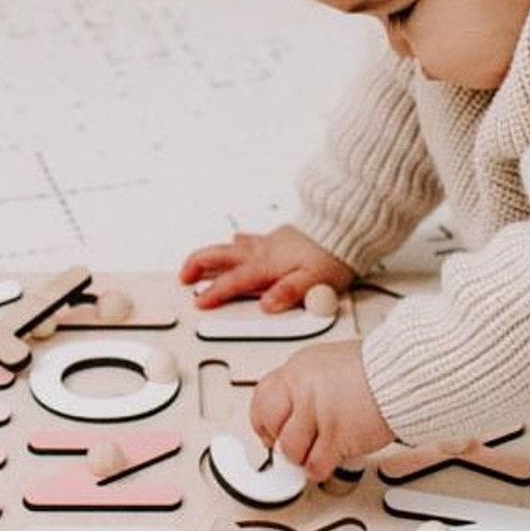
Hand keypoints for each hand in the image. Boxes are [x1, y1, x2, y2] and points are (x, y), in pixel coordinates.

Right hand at [180, 224, 353, 311]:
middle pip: (220, 255)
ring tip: (198, 264)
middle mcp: (263, 252)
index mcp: (269, 265)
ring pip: (230, 247)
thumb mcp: (316, 281)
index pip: (234, 280)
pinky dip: (236, 243)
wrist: (345, 226)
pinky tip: (236, 243)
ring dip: (211, 255)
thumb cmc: (333, 255)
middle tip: (184, 276)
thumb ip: (289, 292)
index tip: (199, 301)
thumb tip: (267, 304)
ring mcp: (268, 243)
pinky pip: (249, 240)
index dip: (214, 292)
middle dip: (197, 264)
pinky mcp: (277, 238)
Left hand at [249, 341, 393, 482]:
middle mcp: (303, 388)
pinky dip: (320, 469)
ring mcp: (319, 412)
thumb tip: (294, 409)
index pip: (262, 397)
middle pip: (270, 423)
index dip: (264, 420)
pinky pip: (316, 464)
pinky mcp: (336, 436)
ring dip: (303, 457)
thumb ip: (308, 385)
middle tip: (293, 446)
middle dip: (280, 440)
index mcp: (299, 368)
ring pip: (291, 449)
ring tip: (318, 451)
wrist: (405, 374)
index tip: (270, 432)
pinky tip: (329, 462)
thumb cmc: (380, 370)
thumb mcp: (330, 364)